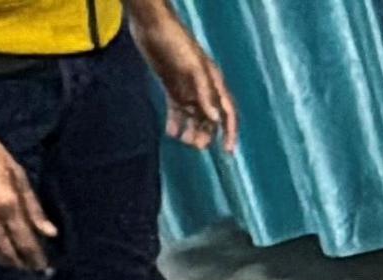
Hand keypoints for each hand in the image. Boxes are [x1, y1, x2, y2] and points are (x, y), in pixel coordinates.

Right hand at [0, 112, 55, 272]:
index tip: (44, 266)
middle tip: (30, 268)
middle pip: (5, 250)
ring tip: (12, 263)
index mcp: (6, 201)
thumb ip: (33, 205)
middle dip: (20, 263)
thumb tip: (50, 232)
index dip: (35, 257)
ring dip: (0, 261)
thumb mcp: (16, 172)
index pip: (24, 240)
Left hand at [136, 11, 239, 153]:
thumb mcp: (192, 68)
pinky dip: (176, 122)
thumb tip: (215, 120)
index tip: (228, 151)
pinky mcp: (173, 86)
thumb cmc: (175, 43)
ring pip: (194, 116)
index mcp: (214, 82)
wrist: (152, 26)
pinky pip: (177, 110)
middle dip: (207, 134)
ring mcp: (188, 88)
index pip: (228, 112)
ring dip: (191, 130)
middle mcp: (203, 88)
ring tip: (183, 140)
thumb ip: (205, 93)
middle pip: (210, 118)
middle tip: (197, 146)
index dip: (230, 132)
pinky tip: (171, 132)